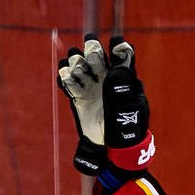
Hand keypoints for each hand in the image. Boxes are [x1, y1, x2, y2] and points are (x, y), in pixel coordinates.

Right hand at [56, 34, 151, 176]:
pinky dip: (65, 75)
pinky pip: (68, 81)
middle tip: (92, 56)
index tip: (116, 45)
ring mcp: (90, 87)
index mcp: (123, 79)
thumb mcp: (130, 109)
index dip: (119, 47)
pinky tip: (66, 76)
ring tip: (77, 69)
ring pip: (80, 64)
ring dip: (76, 62)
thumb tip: (115, 69)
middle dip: (93, 51)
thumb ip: (123, 89)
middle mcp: (105, 79)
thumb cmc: (126, 129)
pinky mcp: (78, 97)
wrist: (112, 149)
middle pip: (96, 55)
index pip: (122, 55)